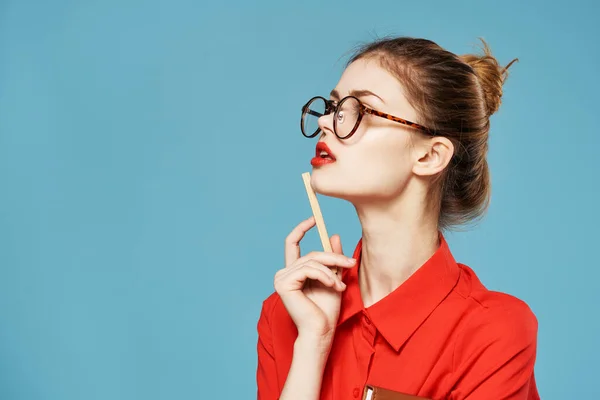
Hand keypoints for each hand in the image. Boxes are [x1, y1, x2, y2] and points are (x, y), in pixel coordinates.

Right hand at [274, 216, 355, 342]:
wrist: (321, 331)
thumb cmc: (326, 310)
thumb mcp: (333, 278)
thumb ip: (332, 258)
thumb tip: (334, 235)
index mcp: (292, 272)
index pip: (292, 243)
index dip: (301, 229)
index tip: (314, 219)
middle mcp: (283, 273)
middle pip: (310, 253)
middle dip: (333, 256)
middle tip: (351, 263)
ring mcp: (281, 278)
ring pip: (311, 261)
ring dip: (331, 270)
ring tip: (341, 285)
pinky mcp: (284, 284)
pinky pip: (308, 269)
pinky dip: (324, 276)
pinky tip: (333, 286)